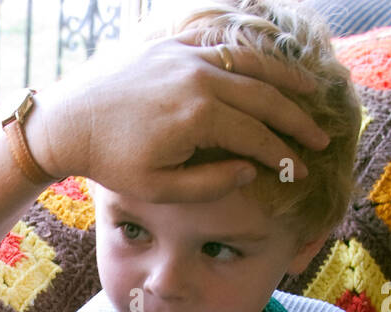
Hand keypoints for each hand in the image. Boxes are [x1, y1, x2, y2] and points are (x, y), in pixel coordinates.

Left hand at [29, 35, 329, 201]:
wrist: (69, 121)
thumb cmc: (111, 162)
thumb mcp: (159, 189)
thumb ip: (210, 184)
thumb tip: (252, 170)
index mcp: (199, 116)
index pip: (258, 135)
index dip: (283, 155)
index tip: (301, 171)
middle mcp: (200, 78)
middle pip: (264, 96)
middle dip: (297, 119)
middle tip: (321, 137)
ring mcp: (187, 56)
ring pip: (250, 64)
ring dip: (284, 78)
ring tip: (310, 92)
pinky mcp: (173, 45)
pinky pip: (223, 44)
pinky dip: (251, 54)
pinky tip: (267, 65)